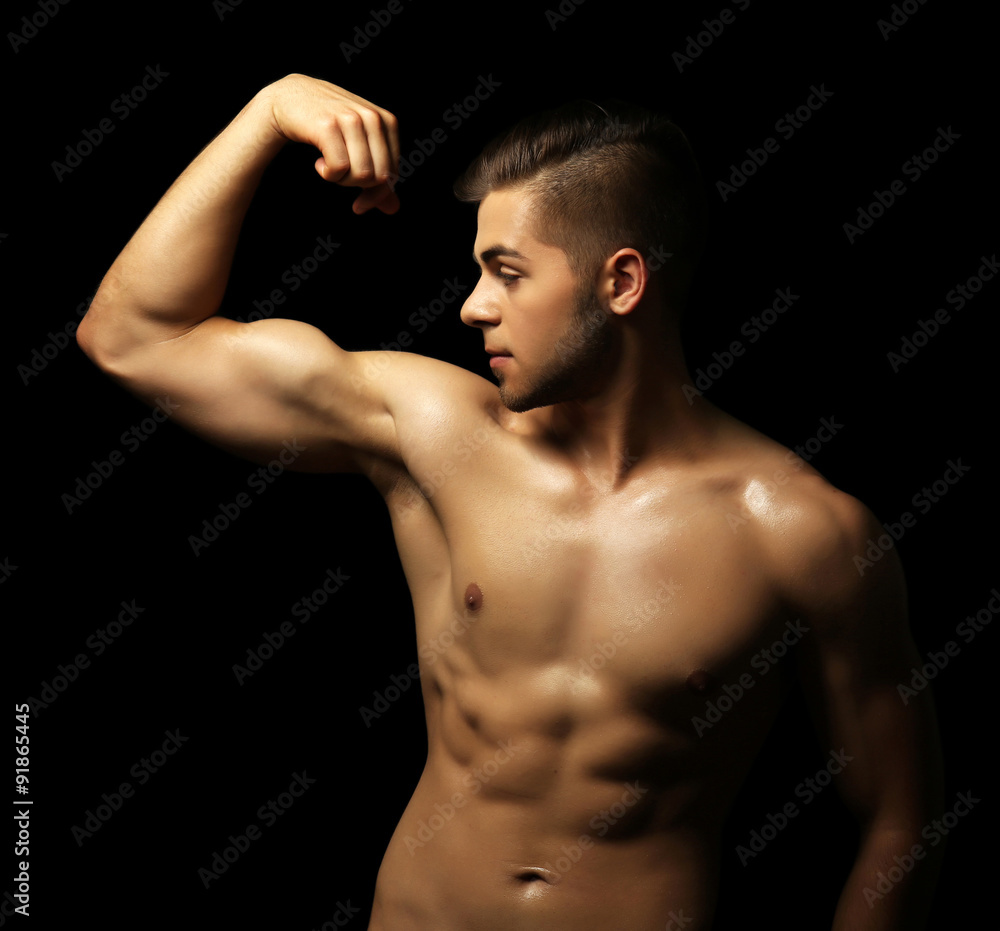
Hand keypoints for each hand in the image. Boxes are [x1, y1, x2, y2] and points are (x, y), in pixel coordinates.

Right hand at [260, 73, 400, 213]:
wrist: (288, 99)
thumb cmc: (328, 125)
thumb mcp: (359, 146)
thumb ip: (378, 177)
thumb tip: (393, 209)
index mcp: (387, 121)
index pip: (393, 173)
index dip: (376, 194)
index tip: (359, 203)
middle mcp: (373, 118)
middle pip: (379, 177)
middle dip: (357, 185)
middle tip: (340, 173)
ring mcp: (351, 119)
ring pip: (362, 175)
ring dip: (341, 180)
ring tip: (328, 163)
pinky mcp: (328, 125)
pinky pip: (340, 168)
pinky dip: (328, 174)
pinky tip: (319, 162)